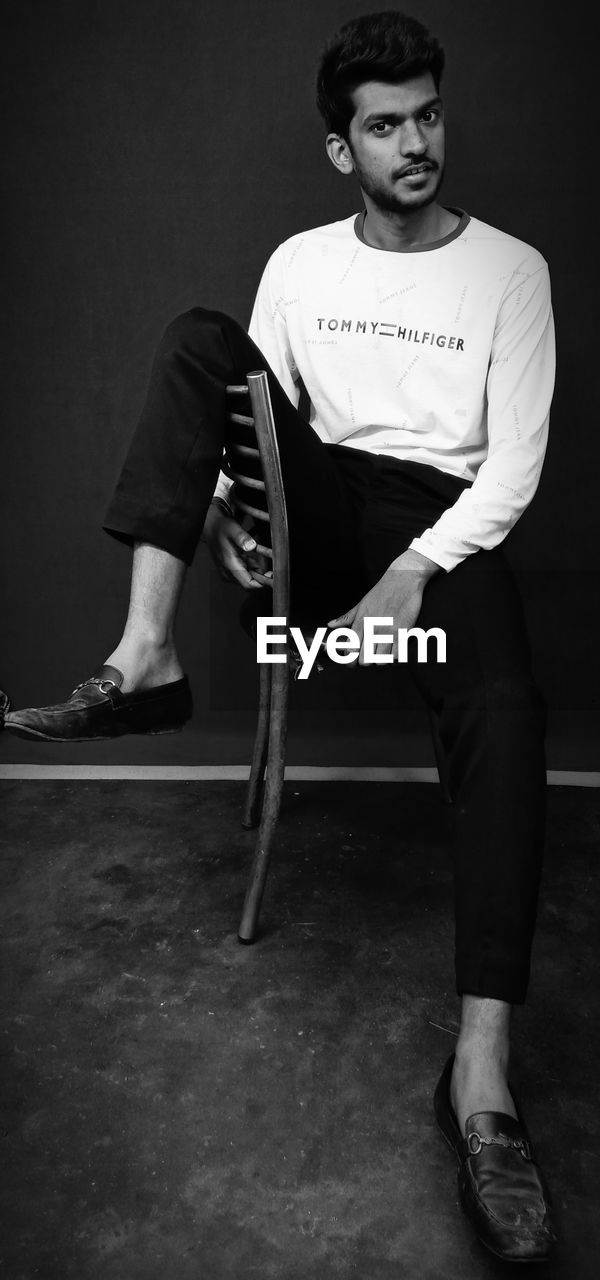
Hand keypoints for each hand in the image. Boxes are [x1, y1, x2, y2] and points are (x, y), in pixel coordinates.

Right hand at [203, 503, 272, 589]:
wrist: (211, 526)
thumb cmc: (221, 527)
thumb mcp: (233, 529)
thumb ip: (242, 538)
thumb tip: (251, 545)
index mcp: (230, 565)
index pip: (248, 585)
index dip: (263, 583)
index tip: (273, 576)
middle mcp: (228, 572)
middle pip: (250, 583)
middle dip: (262, 576)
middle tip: (270, 564)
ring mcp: (228, 572)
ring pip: (248, 578)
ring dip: (257, 570)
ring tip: (260, 554)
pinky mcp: (230, 570)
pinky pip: (245, 573)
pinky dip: (252, 567)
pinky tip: (252, 556)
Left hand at [328, 549, 438, 664]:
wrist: (403, 580)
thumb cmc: (381, 592)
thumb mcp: (361, 604)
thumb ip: (346, 618)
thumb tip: (330, 625)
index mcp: (361, 622)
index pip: (350, 649)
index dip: (349, 659)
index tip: (351, 661)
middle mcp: (372, 628)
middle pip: (364, 659)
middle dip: (366, 661)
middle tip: (369, 657)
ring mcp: (387, 631)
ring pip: (380, 660)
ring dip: (381, 660)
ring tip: (383, 653)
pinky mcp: (402, 632)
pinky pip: (396, 655)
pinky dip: (395, 656)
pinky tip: (395, 649)